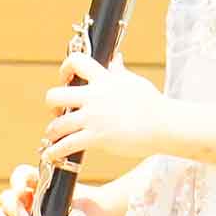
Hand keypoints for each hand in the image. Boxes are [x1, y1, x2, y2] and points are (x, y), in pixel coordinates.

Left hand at [42, 52, 164, 163]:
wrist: (165, 125)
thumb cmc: (153, 105)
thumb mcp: (134, 82)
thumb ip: (119, 71)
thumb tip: (115, 59)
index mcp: (104, 79)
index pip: (76, 62)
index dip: (65, 69)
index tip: (65, 80)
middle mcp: (94, 96)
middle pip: (55, 95)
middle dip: (52, 106)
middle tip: (58, 113)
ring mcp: (94, 117)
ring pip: (57, 124)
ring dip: (52, 132)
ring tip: (53, 137)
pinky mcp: (97, 137)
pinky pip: (67, 145)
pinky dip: (55, 151)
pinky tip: (51, 155)